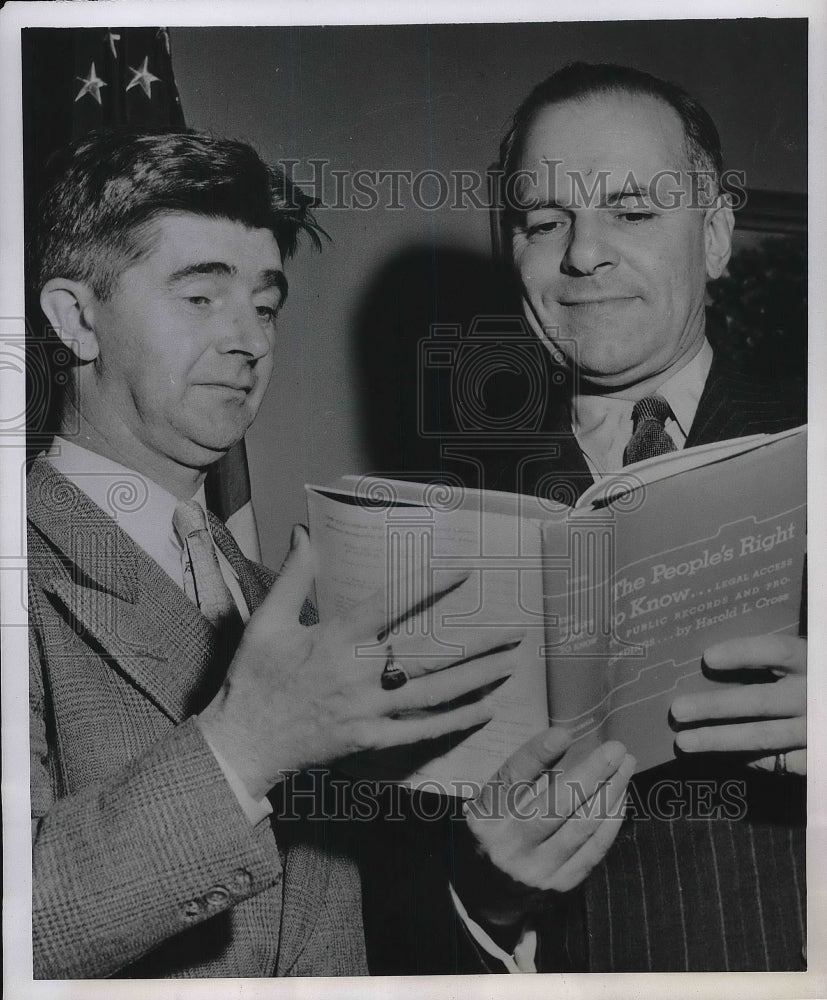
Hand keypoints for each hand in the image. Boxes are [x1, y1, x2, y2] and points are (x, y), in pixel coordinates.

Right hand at [198, 525, 524, 798]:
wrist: (240, 744)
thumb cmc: (253, 679)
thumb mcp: (266, 622)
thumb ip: (293, 576)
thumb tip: (302, 532)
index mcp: (337, 639)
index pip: (393, 603)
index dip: (432, 583)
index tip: (465, 569)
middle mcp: (359, 674)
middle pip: (430, 656)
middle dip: (477, 644)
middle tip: (516, 631)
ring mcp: (368, 711)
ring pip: (433, 694)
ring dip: (476, 680)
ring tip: (510, 666)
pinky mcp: (369, 740)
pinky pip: (420, 732)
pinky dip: (454, 722)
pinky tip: (483, 711)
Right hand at [453, 728, 634, 938]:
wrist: (488, 895)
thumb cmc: (495, 833)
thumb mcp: (491, 803)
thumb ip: (520, 776)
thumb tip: (563, 740)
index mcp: (485, 816)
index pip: (512, 778)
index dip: (537, 754)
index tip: (564, 733)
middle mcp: (508, 844)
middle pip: (555, 803)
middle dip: (591, 772)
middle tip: (616, 749)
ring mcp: (535, 868)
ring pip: (581, 826)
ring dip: (610, 793)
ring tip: (625, 766)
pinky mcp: (560, 885)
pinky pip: (593, 849)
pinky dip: (610, 821)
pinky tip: (620, 798)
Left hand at [671, 634, 805, 774]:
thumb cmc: (814, 678)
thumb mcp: (804, 660)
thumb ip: (775, 656)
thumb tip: (712, 658)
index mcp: (811, 661)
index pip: (777, 652)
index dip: (743, 653)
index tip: (708, 658)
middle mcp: (813, 696)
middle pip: (760, 700)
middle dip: (716, 706)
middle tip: (678, 710)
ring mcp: (815, 730)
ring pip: (763, 736)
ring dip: (719, 740)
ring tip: (684, 741)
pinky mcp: (818, 758)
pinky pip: (778, 762)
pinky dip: (749, 760)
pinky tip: (723, 757)